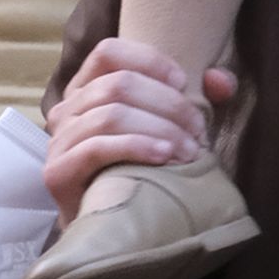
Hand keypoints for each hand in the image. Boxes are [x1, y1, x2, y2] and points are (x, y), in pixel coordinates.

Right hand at [44, 37, 236, 226]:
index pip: (108, 52)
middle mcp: (67, 109)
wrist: (105, 226)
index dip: (149, 60)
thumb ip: (194, 97)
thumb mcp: (166, 125)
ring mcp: (59, 140)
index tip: (183, 82)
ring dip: (159, 129)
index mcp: (86, 88)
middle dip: (168, 104)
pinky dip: (137, 147)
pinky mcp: (58, 172)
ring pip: (111, 115)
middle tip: (198, 130)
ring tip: (188, 150)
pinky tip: (164, 157)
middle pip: (118, 84)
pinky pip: (97, 148)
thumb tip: (220, 81)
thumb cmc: (137, 167)